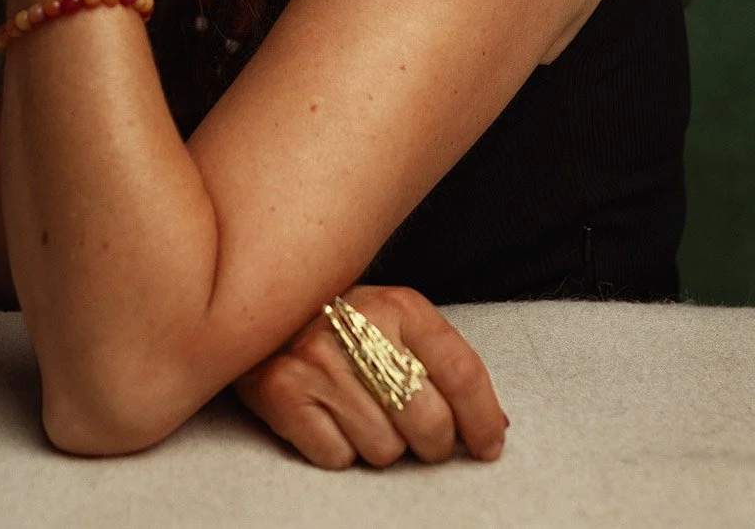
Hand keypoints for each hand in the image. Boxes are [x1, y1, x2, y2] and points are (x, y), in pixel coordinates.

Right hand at [231, 284, 508, 469]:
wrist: (267, 305)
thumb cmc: (347, 325)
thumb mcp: (399, 324)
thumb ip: (443, 366)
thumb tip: (495, 429)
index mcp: (400, 306)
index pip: (460, 372)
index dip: (481, 420)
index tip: (487, 446)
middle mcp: (359, 326)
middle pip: (428, 422)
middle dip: (432, 443)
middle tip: (420, 436)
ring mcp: (317, 359)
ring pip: (384, 449)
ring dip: (380, 444)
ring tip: (362, 412)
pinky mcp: (281, 389)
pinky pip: (337, 458)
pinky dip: (339, 449)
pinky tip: (329, 416)